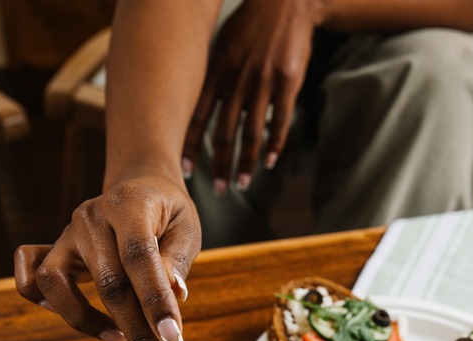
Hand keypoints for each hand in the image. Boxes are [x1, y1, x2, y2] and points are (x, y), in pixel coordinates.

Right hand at [14, 175, 200, 340]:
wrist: (140, 188)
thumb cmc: (167, 214)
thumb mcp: (185, 229)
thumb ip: (176, 261)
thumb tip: (174, 295)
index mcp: (129, 204)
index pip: (139, 257)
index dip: (155, 301)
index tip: (174, 339)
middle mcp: (90, 217)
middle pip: (107, 282)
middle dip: (136, 331)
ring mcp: (66, 234)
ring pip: (55, 285)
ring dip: (88, 322)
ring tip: (122, 340)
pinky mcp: (53, 251)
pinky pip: (30, 281)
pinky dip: (46, 304)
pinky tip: (82, 319)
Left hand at [182, 0, 320, 193]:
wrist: (287, 0)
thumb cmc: (251, 25)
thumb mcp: (223, 45)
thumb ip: (211, 76)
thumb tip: (195, 107)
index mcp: (217, 72)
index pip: (198, 117)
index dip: (191, 146)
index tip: (186, 170)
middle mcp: (236, 80)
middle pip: (224, 133)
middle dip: (220, 165)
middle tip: (218, 190)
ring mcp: (263, 82)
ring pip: (251, 133)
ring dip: (245, 163)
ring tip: (241, 185)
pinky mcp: (287, 83)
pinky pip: (280, 121)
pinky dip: (274, 145)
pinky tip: (270, 162)